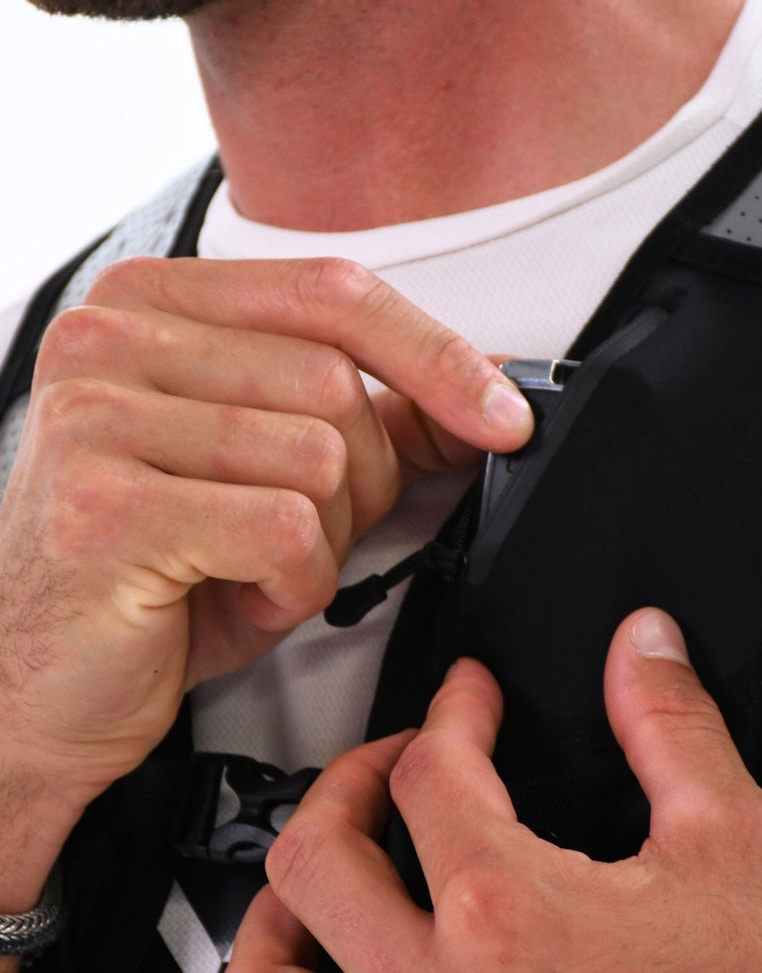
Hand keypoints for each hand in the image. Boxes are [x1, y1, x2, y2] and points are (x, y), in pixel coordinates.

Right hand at [0, 256, 532, 814]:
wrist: (41, 679)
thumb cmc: (163, 567)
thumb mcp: (274, 467)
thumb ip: (372, 413)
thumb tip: (489, 391)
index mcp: (157, 304)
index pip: (335, 293)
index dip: (437, 355)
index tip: (503, 414)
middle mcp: (112, 337)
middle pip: (336, 382)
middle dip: (362, 481)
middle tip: (300, 532)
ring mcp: (97, 414)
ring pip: (320, 456)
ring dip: (323, 540)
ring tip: (253, 565)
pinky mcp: (103, 504)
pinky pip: (285, 529)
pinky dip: (294, 583)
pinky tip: (236, 594)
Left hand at [232, 608, 761, 972]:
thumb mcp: (735, 847)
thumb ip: (674, 729)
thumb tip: (644, 647)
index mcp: (505, 912)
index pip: (430, 767)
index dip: (452, 706)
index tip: (470, 693)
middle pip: (321, 853)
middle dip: (352, 778)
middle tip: (395, 756)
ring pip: (273, 969)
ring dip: (289, 900)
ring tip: (330, 861)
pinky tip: (334, 962)